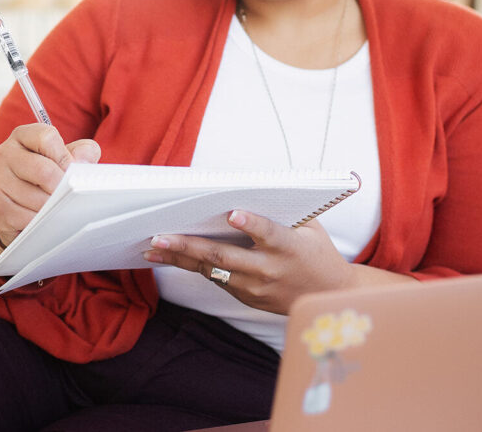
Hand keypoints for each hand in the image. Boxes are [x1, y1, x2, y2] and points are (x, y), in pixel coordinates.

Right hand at [0, 123, 99, 250]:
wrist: (19, 203)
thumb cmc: (47, 175)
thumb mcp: (66, 157)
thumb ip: (81, 153)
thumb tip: (84, 162)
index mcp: (22, 136)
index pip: (47, 138)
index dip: (66, 157)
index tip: (72, 169)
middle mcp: (5, 154)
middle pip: (43, 170)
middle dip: (63, 186)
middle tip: (70, 194)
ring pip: (37, 198)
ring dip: (54, 207)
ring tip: (59, 206)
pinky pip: (28, 218)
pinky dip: (43, 222)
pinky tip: (46, 219)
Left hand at [142, 212, 355, 314]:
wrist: (328, 296)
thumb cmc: (317, 251)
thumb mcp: (311, 226)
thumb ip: (286, 209)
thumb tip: (256, 184)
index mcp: (289, 247)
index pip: (269, 234)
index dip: (252, 224)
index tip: (233, 214)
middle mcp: (270, 270)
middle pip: (225, 257)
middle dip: (190, 247)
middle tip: (161, 236)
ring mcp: (256, 287)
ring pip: (212, 271)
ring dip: (180, 259)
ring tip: (153, 248)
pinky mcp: (247, 297)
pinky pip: (216, 279)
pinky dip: (192, 267)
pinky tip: (169, 257)